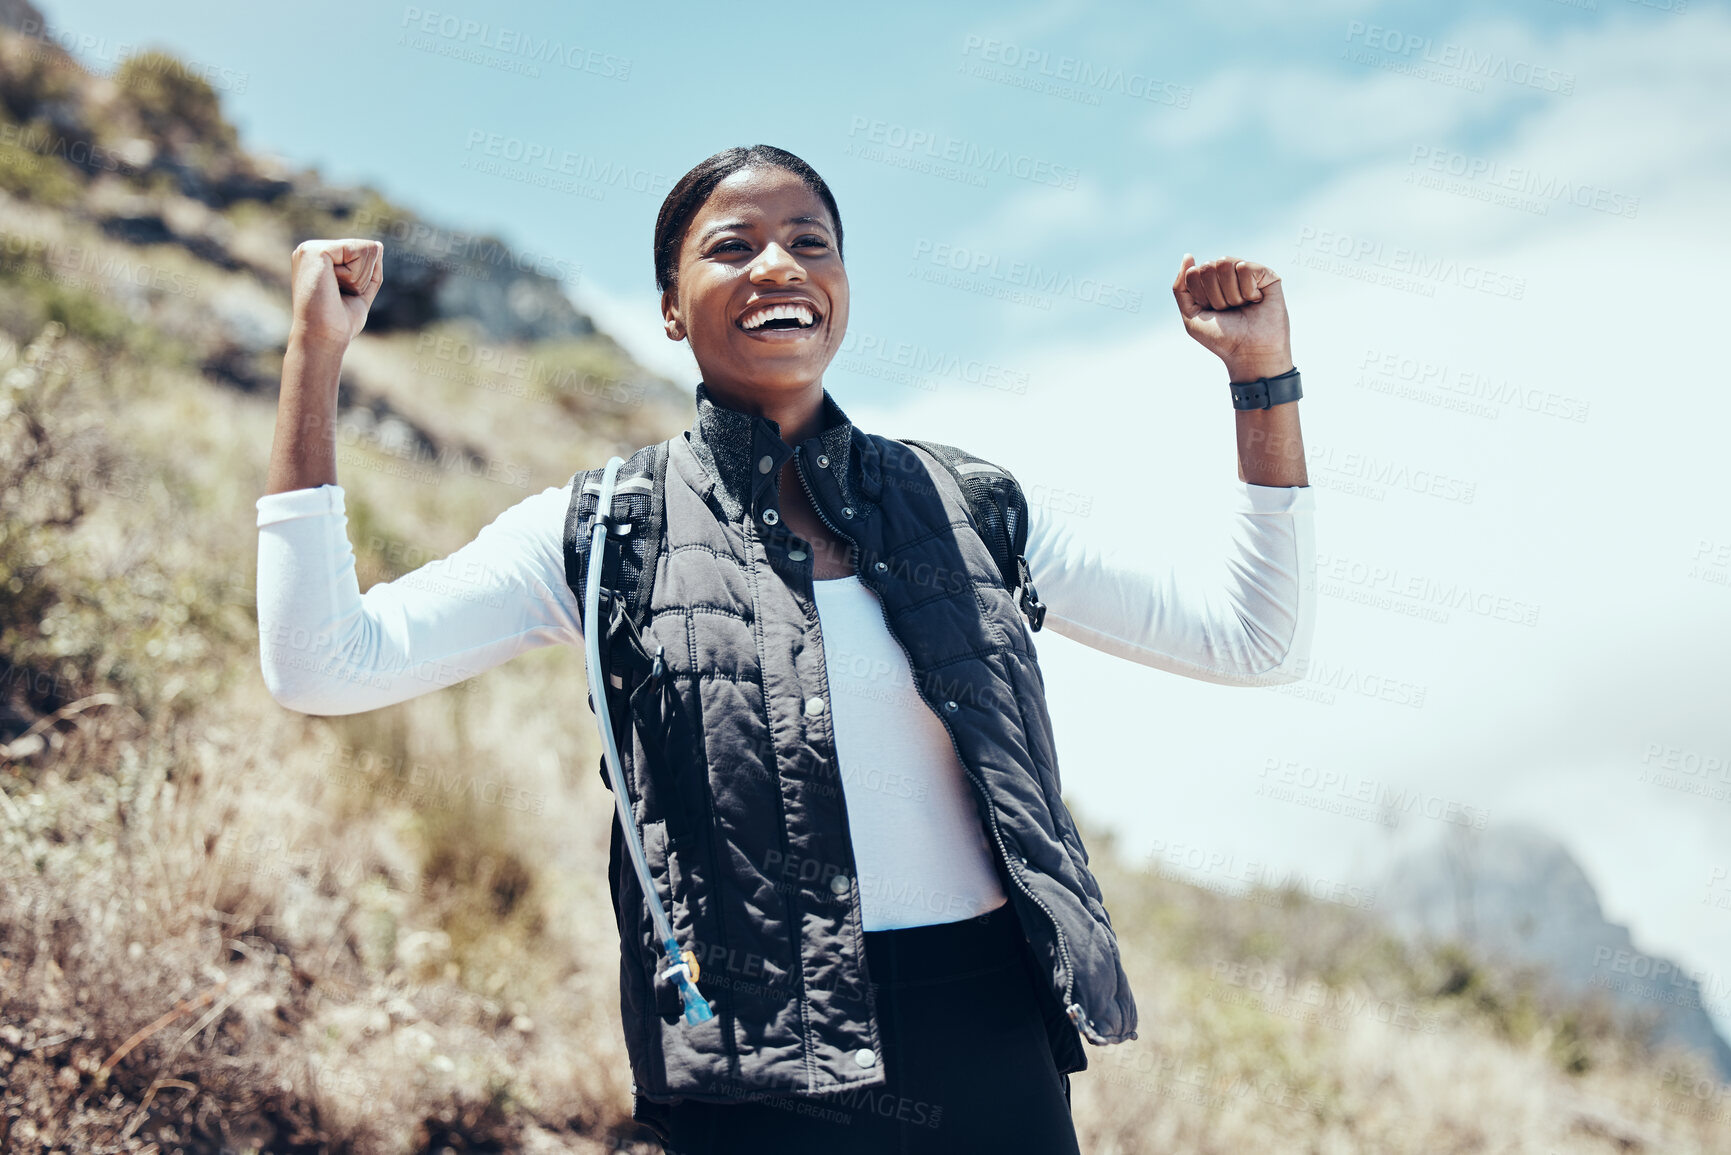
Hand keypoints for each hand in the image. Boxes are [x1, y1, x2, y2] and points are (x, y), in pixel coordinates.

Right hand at [289, 239, 383, 351]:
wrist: (324, 338)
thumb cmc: (340, 321)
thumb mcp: (360, 291)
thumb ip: (369, 269)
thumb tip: (377, 245)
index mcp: (319, 258)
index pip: (362, 253)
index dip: (364, 279)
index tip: (342, 296)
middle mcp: (311, 249)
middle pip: (366, 248)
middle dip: (363, 278)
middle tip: (340, 295)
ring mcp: (311, 248)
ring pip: (365, 250)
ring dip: (359, 279)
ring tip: (335, 292)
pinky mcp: (315, 251)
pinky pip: (358, 252)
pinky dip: (356, 277)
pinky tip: (334, 287)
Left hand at [1171, 254, 1291, 381]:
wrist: (1250, 353)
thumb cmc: (1221, 338)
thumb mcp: (1191, 316)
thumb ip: (1181, 287)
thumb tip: (1188, 256)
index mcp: (1208, 285)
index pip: (1193, 273)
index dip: (1200, 296)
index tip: (1212, 312)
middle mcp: (1227, 276)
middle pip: (1208, 266)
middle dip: (1215, 295)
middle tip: (1229, 310)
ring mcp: (1246, 274)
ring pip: (1225, 263)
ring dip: (1231, 293)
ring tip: (1242, 306)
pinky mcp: (1265, 274)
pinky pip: (1244, 267)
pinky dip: (1247, 290)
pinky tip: (1256, 300)